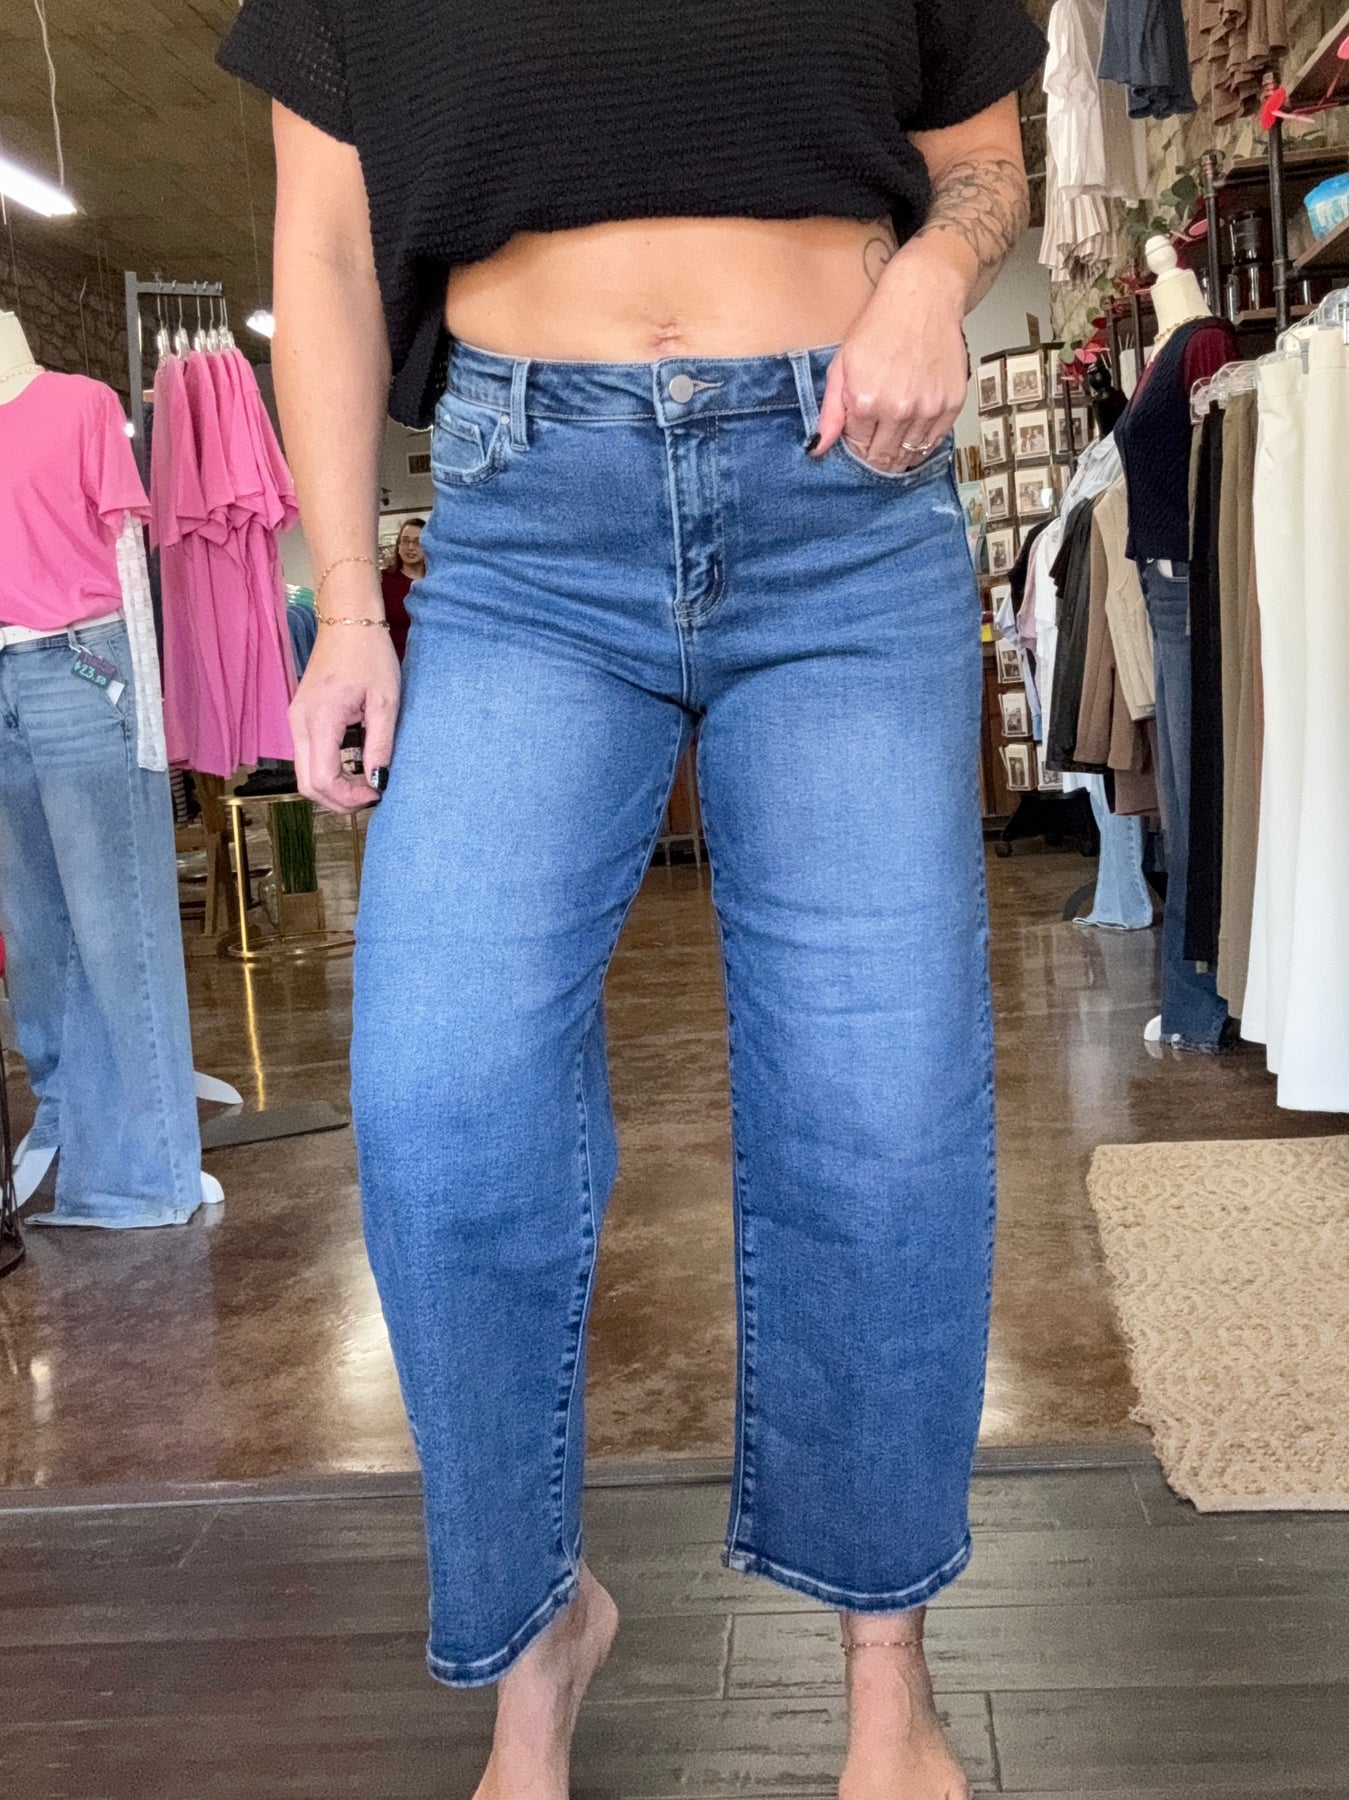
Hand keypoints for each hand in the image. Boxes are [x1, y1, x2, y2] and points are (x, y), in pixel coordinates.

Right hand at [289, 592, 400, 811]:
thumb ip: (380, 745)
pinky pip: (307, 756)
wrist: (348, 620)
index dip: (348, 797)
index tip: (376, 793)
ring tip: (365, 784)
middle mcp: (299, 723)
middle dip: (338, 800)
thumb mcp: (385, 702)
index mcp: (319, 719)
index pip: (322, 779)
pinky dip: (328, 771)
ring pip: (305, 773)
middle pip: (307, 784)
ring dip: (333, 787)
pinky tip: (353, 768)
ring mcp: (296, 720)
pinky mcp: (300, 717)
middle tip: (370, 796)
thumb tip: (377, 782)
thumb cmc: (369, 655)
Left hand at [813, 240, 971, 473]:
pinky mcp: (951, 404)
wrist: (923, 299)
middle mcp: (898, 410)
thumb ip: (830, 411)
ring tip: (894, 442)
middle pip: (884, 457)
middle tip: (876, 447)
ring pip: (909, 455)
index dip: (856, 445)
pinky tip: (913, 434)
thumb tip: (818, 447)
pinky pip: (934, 441)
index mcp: (865, 401)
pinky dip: (922, 444)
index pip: (858, 448)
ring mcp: (927, 408)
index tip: (860, 437)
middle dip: (876, 457)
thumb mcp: (842, 366)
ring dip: (899, 455)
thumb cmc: (880, 327)